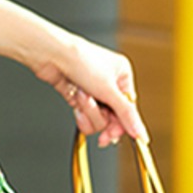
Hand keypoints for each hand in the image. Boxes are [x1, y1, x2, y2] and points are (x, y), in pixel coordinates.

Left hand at [32, 34, 149, 148]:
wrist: (51, 55)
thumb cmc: (80, 61)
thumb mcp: (109, 90)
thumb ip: (126, 114)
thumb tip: (141, 133)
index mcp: (122, 75)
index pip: (129, 108)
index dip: (122, 125)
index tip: (113, 136)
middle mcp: (108, 83)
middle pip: (113, 116)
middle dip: (101, 116)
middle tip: (99, 129)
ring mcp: (92, 91)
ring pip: (97, 117)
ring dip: (88, 110)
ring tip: (82, 96)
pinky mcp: (78, 97)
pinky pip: (84, 116)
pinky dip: (79, 111)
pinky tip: (75, 98)